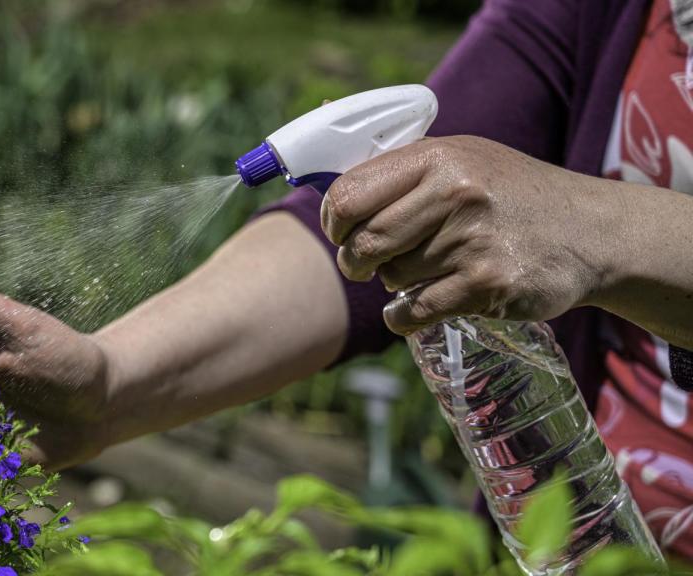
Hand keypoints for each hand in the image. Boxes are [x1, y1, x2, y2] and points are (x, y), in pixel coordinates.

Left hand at [321, 135, 620, 334]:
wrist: (592, 232)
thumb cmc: (510, 195)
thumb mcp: (462, 160)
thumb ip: (401, 172)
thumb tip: (329, 190)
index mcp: (438, 157)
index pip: (348, 194)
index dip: (333, 220)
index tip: (339, 232)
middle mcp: (455, 193)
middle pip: (364, 242)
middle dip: (355, 261)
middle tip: (362, 266)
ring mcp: (473, 240)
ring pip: (392, 278)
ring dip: (395, 284)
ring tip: (425, 271)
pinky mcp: (488, 285)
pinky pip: (414, 312)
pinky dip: (402, 318)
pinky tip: (412, 309)